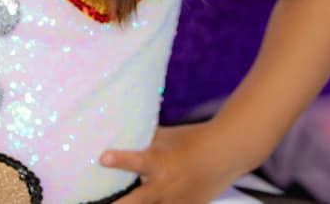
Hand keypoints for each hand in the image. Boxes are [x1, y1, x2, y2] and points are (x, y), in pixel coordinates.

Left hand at [103, 123, 242, 203]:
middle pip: (139, 200)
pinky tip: (155, 202)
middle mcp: (166, 186)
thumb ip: (146, 140)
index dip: (120, 160)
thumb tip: (123, 133)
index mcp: (161, 163)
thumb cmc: (194, 140)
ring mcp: (176, 202)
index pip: (137, 162)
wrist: (226, 154)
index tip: (103, 158)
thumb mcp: (168, 137)